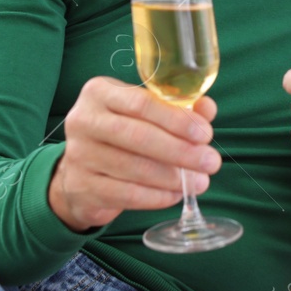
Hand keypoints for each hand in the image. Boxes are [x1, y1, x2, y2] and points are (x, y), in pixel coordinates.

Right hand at [48, 76, 219, 231]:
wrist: (80, 172)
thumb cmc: (119, 135)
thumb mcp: (142, 113)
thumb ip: (177, 108)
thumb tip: (207, 108)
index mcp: (100, 92)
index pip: (142, 103)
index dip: (177, 119)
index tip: (206, 133)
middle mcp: (84, 120)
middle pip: (138, 136)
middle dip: (181, 151)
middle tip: (211, 161)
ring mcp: (79, 154)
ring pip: (133, 168)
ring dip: (173, 177)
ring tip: (200, 182)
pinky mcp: (81, 186)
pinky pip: (126, 194)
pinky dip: (156, 197)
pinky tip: (175, 195)